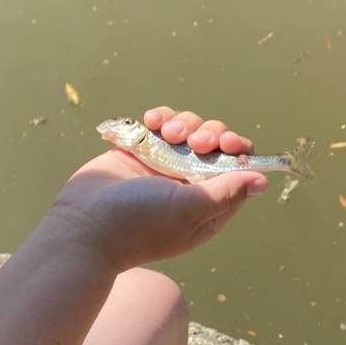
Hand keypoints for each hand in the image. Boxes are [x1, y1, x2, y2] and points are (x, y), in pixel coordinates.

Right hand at [51, 103, 265, 271]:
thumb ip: (226, 192)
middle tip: (193, 141)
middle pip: (216, 146)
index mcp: (207, 207)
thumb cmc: (136, 224)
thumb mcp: (188, 210)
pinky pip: (159, 126)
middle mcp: (188, 186)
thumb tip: (264, 180)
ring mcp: (162, 169)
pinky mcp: (138, 154)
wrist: (82, 226)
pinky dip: (159, 118)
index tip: (224, 144)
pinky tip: (150, 121)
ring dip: (182, 122)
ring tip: (165, 130)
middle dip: (208, 133)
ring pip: (188, 130)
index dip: (238, 152)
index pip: (239, 171)